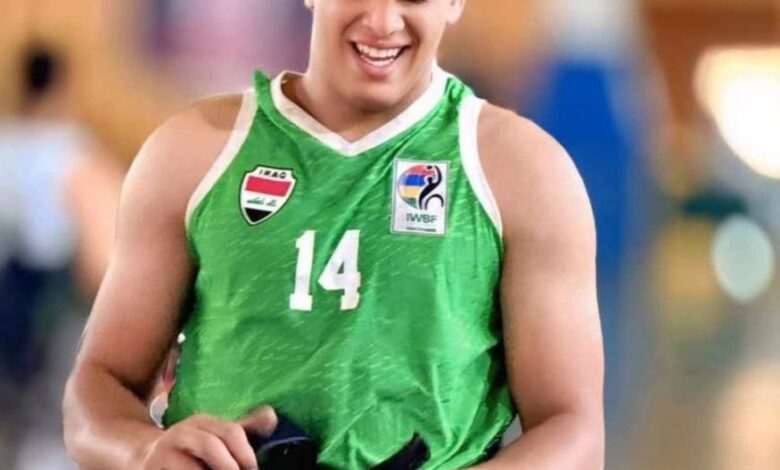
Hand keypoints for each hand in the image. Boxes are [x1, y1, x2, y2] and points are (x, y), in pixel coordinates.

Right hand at [140, 406, 277, 469]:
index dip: (245, 452)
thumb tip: (272, 417)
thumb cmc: (193, 450)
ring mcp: (162, 455)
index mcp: (201, 422)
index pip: (229, 431)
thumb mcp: (215, 435)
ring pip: (190, 467)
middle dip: (229, 465)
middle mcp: (181, 434)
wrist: (145, 458)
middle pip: (210, 445)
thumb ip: (244, 429)